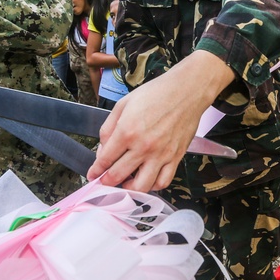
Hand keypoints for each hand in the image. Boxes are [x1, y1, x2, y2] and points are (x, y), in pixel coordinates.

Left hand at [87, 51, 234, 190]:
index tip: (93, 175)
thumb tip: (102, 149)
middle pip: (118, 176)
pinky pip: (163, 182)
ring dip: (129, 188)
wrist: (186, 91)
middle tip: (104, 182)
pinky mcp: (175, 157)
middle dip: (106, 182)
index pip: (105, 159)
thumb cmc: (156, 94)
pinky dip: (153, 186)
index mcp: (127, 131)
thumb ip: (108, 128)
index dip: (96, 170)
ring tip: (125, 182)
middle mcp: (143, 146)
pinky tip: (147, 179)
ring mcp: (161, 154)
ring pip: (141, 185)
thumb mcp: (123, 104)